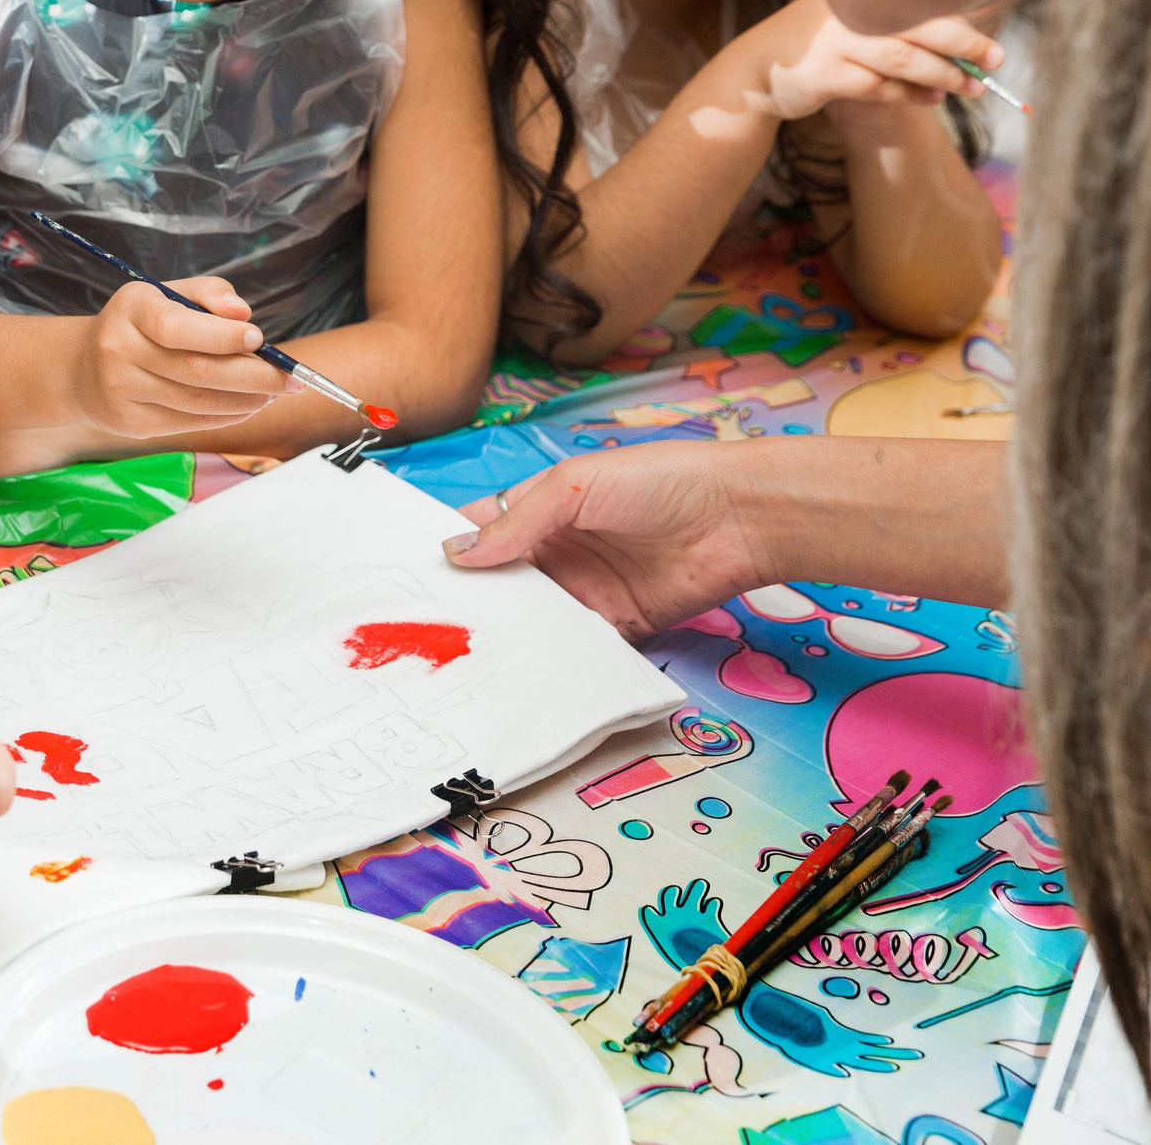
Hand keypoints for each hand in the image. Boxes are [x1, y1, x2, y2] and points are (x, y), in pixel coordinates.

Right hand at [74, 277, 297, 437]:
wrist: (85, 368)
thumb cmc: (142, 324)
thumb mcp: (168, 294)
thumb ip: (210, 293)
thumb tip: (243, 314)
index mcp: (131, 308)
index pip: (177, 327)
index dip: (222, 336)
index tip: (260, 339)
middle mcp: (119, 349)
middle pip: (195, 371)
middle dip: (252, 376)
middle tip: (288, 379)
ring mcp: (120, 390)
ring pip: (196, 402)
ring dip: (245, 400)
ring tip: (272, 393)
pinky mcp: (129, 422)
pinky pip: (188, 423)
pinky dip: (225, 416)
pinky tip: (246, 406)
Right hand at [441, 445, 780, 639]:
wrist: (739, 517)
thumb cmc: (658, 480)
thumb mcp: (575, 486)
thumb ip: (517, 522)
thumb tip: (457, 553)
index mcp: (542, 508)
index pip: (484, 529)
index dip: (451, 547)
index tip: (412, 576)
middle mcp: (558, 550)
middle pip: (502, 581)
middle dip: (472, 600)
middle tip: (428, 627)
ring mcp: (587, 589)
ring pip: (534, 617)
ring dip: (509, 632)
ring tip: (465, 655)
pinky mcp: (618, 624)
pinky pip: (576, 644)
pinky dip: (553, 656)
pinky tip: (523, 670)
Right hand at [751, 0, 1001, 120]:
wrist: (755, 70)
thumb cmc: (816, 44)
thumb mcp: (850, 21)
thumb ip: (894, 22)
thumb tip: (963, 36)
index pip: (923, 0)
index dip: (962, 19)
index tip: (989, 41)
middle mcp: (849, 10)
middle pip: (921, 24)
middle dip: (965, 44)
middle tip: (995, 61)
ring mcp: (834, 42)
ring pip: (904, 58)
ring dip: (943, 75)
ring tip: (969, 88)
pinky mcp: (823, 74)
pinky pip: (878, 87)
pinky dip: (909, 96)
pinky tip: (929, 100)